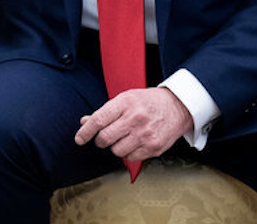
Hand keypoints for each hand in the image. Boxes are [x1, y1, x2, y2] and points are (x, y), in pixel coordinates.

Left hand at [74, 88, 192, 162]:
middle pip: (105, 138)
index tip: (79, 139)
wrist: (177, 107)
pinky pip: (130, 158)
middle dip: (100, 140)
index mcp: (125, 103)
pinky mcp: (154, 147)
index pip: (98, 120)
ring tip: (123, 137)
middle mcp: (135, 118)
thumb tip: (84, 122)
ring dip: (115, 147)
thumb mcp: (125, 99)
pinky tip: (134, 143)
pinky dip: (128, 153)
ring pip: (116, 150)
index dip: (85, 132)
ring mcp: (146, 134)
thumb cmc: (148, 102)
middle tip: (104, 137)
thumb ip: (105, 112)